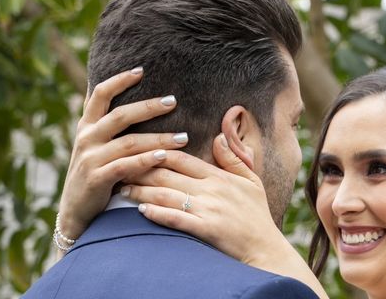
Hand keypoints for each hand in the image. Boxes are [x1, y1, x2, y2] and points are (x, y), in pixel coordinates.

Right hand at [58, 68, 186, 241]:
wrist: (75, 213)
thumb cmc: (95, 174)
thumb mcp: (96, 146)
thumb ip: (109, 125)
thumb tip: (124, 96)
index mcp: (87, 127)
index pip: (99, 95)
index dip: (118, 80)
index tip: (141, 70)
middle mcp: (86, 139)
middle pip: (120, 115)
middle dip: (148, 107)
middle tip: (173, 101)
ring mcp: (90, 159)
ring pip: (129, 142)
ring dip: (159, 139)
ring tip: (183, 137)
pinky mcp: (96, 179)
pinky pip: (125, 166)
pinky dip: (146, 160)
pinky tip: (165, 157)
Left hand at [124, 133, 327, 297]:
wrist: (265, 248)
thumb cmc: (257, 215)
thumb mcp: (251, 180)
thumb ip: (234, 158)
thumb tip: (219, 136)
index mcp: (219, 176)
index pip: (182, 158)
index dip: (158, 152)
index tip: (139, 150)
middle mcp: (211, 190)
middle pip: (168, 174)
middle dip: (141, 169)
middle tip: (120, 167)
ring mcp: (207, 209)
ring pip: (166, 194)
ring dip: (141, 190)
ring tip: (122, 188)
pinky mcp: (205, 229)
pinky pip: (175, 218)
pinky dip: (156, 212)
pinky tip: (141, 209)